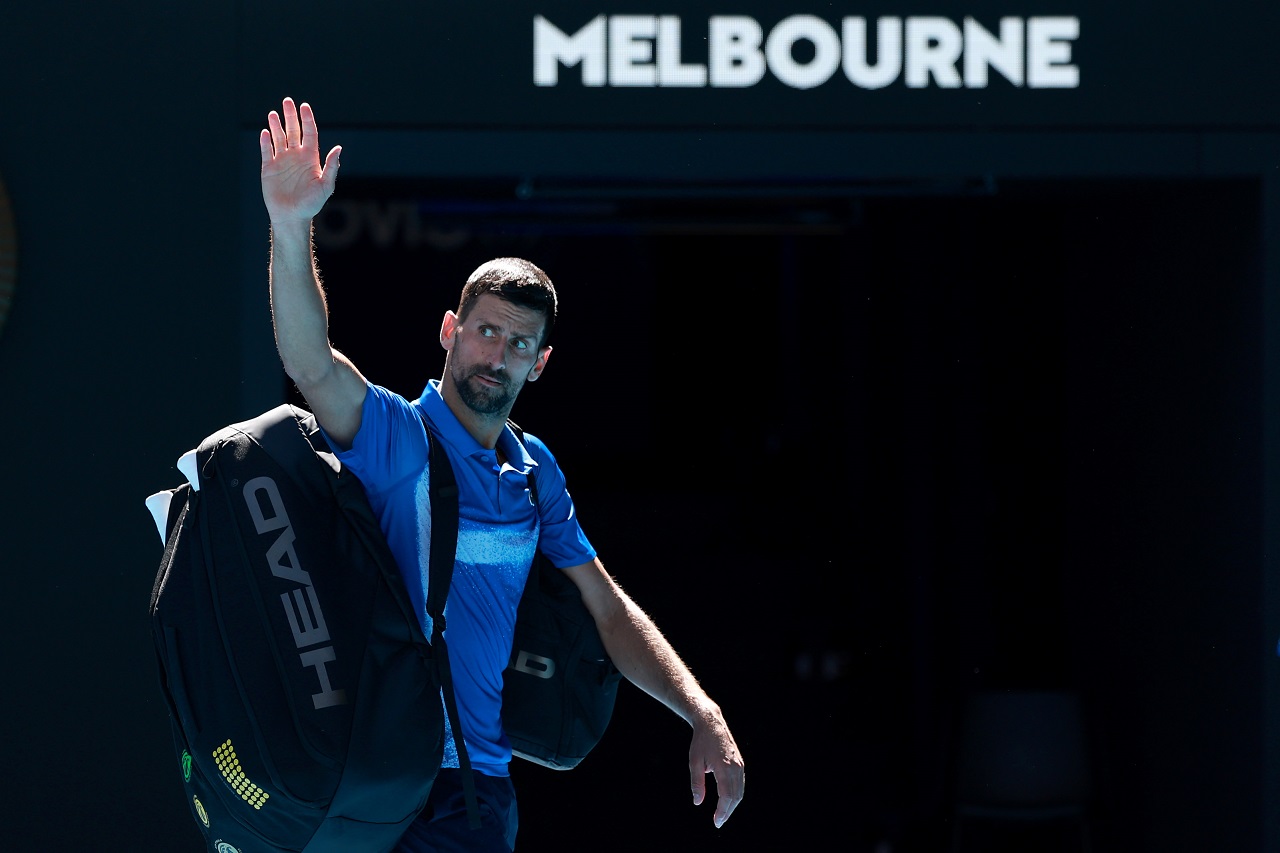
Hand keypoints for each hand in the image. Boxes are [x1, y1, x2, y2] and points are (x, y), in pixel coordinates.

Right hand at [259, 97, 340, 224]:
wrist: (292, 216)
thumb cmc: (312, 204)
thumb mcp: (326, 186)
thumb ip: (331, 167)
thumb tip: (338, 148)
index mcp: (310, 158)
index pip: (309, 133)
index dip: (307, 119)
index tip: (304, 106)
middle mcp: (296, 156)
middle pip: (293, 131)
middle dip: (290, 116)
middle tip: (287, 101)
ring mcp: (282, 161)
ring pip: (279, 138)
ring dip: (276, 125)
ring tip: (274, 113)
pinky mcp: (269, 168)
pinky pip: (266, 151)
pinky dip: (266, 142)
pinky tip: (265, 132)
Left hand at [688, 704, 744, 827]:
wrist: (711, 723)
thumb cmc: (701, 742)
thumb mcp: (694, 762)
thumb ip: (696, 783)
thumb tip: (697, 802)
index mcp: (724, 768)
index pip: (726, 796)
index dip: (722, 811)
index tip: (716, 822)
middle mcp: (735, 767)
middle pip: (735, 796)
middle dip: (728, 811)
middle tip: (718, 822)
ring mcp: (739, 765)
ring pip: (740, 791)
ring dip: (732, 805)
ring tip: (722, 814)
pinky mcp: (740, 763)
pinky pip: (740, 783)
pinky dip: (736, 795)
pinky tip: (728, 800)